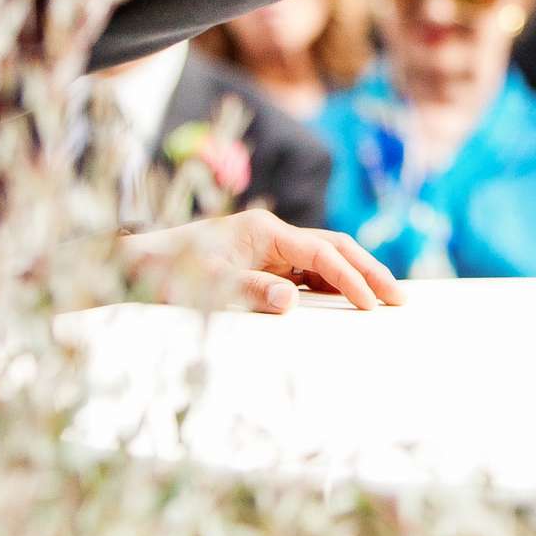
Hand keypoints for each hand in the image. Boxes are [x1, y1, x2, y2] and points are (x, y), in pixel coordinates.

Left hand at [116, 208, 403, 313]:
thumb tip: (292, 302)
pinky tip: (347, 302)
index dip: (350, 278)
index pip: (321, 253)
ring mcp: (269, 247)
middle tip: (400, 297)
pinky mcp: (263, 262)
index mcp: (265, 230)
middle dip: (369, 271)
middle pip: (334, 247)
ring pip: (325, 257)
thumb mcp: (208, 285)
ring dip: (355, 276)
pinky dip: (331, 284)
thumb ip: (252, 292)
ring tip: (385, 300)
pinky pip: (307, 272)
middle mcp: (272, 233)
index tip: (371, 305)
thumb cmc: (167, 272)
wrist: (135, 265)